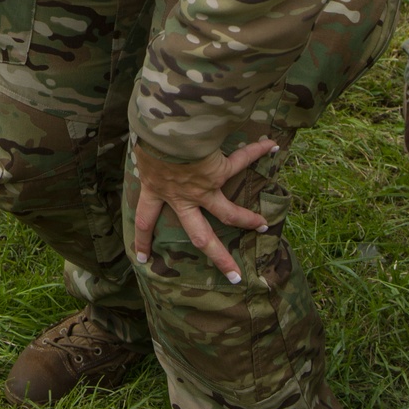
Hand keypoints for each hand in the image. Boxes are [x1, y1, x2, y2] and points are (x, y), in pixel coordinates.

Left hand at [132, 135, 278, 282]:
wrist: (164, 133)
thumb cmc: (148, 136)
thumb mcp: (138, 149)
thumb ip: (142, 151)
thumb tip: (139, 136)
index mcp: (157, 190)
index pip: (145, 220)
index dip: (143, 240)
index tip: (143, 259)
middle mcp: (182, 196)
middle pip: (201, 235)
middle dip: (217, 256)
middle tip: (233, 276)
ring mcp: (202, 187)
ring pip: (228, 213)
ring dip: (247, 219)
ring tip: (262, 227)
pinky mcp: (218, 169)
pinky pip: (241, 161)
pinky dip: (255, 151)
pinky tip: (270, 145)